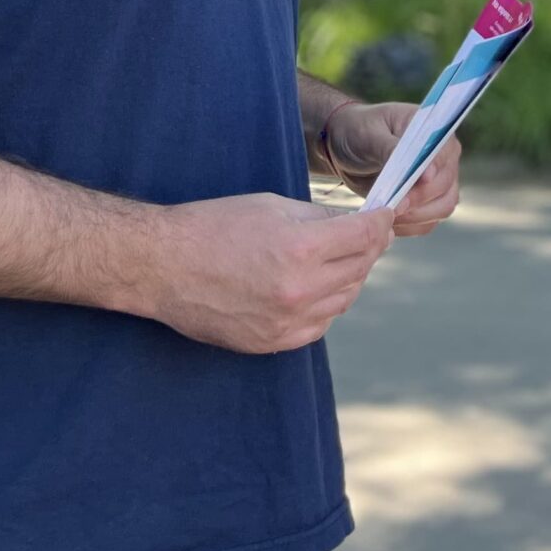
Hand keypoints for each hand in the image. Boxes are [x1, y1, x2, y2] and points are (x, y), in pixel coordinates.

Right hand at [145, 193, 395, 352]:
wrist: (163, 267)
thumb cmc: (214, 227)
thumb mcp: (273, 207)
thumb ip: (321, 218)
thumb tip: (358, 224)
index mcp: (302, 250)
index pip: (367, 236)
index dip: (382, 221)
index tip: (387, 214)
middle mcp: (300, 291)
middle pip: (361, 268)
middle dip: (369, 246)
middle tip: (369, 232)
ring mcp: (287, 323)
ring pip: (345, 298)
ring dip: (349, 276)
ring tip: (339, 256)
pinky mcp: (273, 343)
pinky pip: (320, 324)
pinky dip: (326, 305)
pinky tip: (315, 286)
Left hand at [322, 101, 463, 236]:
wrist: (346, 146)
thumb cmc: (360, 131)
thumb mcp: (370, 134)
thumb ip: (392, 149)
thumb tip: (419, 169)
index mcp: (436, 134)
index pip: (442, 157)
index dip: (431, 174)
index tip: (414, 187)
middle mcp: (444, 160)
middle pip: (445, 188)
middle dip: (418, 201)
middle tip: (391, 207)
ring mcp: (438, 184)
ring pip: (441, 209)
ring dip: (414, 217)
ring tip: (386, 215)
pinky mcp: (426, 204)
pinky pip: (427, 223)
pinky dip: (409, 227)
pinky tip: (388, 222)